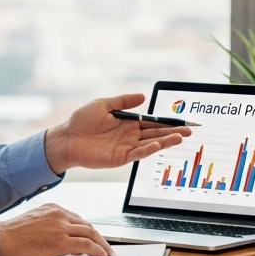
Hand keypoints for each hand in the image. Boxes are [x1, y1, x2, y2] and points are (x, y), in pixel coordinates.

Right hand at [0, 204, 112, 255]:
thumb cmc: (10, 236)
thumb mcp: (33, 222)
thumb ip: (48, 225)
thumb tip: (57, 238)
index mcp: (53, 209)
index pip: (77, 219)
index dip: (88, 230)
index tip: (93, 238)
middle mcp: (59, 214)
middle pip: (87, 225)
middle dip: (99, 237)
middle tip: (106, 247)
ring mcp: (61, 227)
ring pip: (90, 234)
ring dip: (102, 244)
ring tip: (107, 253)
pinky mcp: (60, 241)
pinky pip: (86, 245)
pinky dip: (97, 250)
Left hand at [43, 93, 190, 174]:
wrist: (65, 138)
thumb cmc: (81, 120)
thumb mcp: (103, 104)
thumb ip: (123, 101)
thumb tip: (142, 97)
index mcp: (128, 123)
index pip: (152, 122)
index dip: (167, 122)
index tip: (182, 121)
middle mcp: (130, 136)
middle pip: (156, 133)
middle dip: (173, 132)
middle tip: (189, 131)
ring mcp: (126, 147)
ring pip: (150, 144)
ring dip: (165, 141)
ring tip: (180, 138)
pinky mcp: (119, 158)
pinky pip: (137, 154)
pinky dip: (148, 150)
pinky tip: (158, 145)